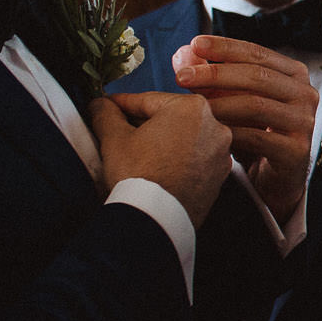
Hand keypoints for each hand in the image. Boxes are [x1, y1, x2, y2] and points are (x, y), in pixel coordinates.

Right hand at [90, 91, 232, 226]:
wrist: (156, 219)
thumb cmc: (138, 175)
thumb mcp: (114, 138)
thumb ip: (106, 114)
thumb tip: (100, 105)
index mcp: (192, 108)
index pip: (148, 101)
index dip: (123, 104)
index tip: (108, 105)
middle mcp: (215, 126)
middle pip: (170, 118)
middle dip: (144, 123)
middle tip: (119, 128)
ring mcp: (221, 152)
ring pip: (184, 138)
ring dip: (162, 141)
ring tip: (137, 151)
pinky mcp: (220, 175)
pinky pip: (194, 159)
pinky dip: (177, 159)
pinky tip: (157, 167)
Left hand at [172, 36, 318, 222]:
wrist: (275, 178)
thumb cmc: (254, 132)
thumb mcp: (232, 100)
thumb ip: (210, 77)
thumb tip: (182, 53)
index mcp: (294, 75)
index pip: (257, 53)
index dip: (225, 47)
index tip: (195, 43)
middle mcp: (305, 94)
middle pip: (256, 76)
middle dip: (215, 74)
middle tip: (181, 76)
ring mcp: (304, 122)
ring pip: (256, 105)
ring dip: (218, 104)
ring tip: (189, 108)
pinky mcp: (297, 151)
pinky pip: (258, 138)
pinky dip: (229, 133)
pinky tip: (207, 134)